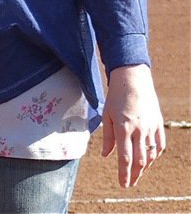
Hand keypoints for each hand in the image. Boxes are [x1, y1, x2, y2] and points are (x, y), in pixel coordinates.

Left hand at [101, 64, 165, 187]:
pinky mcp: (159, 124)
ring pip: (150, 154)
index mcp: (123, 128)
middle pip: (139, 160)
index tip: (123, 184)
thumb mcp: (106, 116)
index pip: (125, 157)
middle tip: (129, 183)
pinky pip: (159, 145)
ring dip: (144, 167)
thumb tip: (106, 155)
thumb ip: (107, 137)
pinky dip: (154, 155)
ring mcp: (151, 128)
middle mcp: (139, 130)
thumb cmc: (116, 98)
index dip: (124, 173)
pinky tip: (148, 160)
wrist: (133, 81)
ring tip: (137, 174)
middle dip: (134, 174)